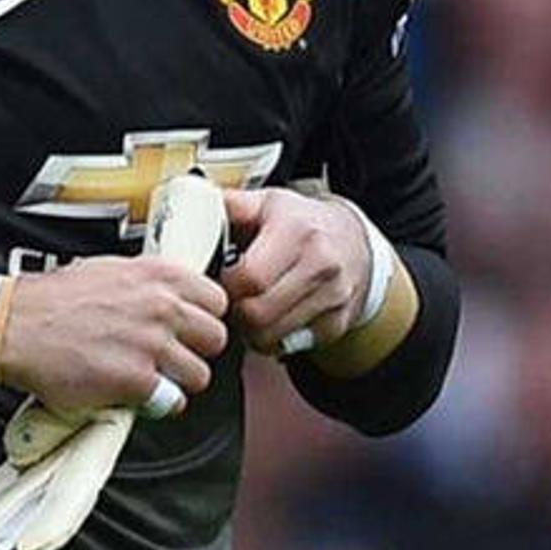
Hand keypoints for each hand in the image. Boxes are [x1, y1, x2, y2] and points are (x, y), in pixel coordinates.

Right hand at [0, 255, 228, 415]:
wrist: (15, 326)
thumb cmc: (56, 299)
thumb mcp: (111, 269)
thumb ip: (150, 283)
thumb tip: (176, 296)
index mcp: (158, 274)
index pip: (217, 299)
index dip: (204, 317)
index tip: (190, 328)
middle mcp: (161, 306)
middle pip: (216, 338)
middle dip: (196, 351)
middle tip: (172, 357)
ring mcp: (151, 344)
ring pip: (200, 375)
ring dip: (179, 381)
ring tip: (153, 378)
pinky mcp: (136, 380)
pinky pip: (173, 401)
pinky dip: (159, 404)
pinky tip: (138, 394)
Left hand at [219, 187, 370, 354]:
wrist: (354, 241)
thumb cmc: (303, 223)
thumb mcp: (269, 202)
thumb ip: (232, 206)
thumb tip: (196, 208)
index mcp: (297, 231)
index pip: (250, 277)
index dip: (227, 286)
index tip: (222, 280)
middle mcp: (321, 265)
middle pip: (259, 314)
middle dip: (235, 312)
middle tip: (231, 300)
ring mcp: (333, 297)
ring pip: (272, 337)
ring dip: (251, 330)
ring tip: (248, 309)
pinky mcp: (338, 322)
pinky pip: (291, 347)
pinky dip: (274, 340)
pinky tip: (272, 318)